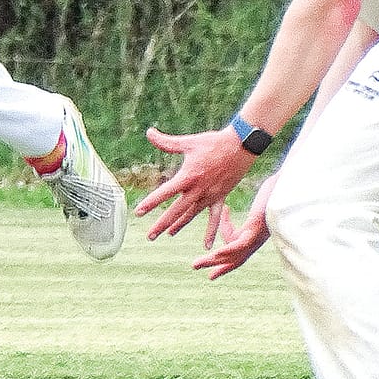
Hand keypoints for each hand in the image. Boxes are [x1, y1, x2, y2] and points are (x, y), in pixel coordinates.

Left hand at [133, 123, 257, 240]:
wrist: (240, 146)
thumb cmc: (213, 142)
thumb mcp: (188, 142)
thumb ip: (166, 141)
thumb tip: (148, 132)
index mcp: (188, 177)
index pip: (165, 192)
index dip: (151, 202)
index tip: (138, 212)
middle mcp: (198, 190)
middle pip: (176, 210)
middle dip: (162, 224)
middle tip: (150, 235)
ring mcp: (210, 196)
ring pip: (191, 215)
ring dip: (179, 225)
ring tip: (168, 234)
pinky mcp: (220, 197)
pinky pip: (214, 218)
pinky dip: (210, 232)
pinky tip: (207, 246)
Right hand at [191, 173, 276, 279]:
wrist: (289, 186)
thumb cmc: (275, 191)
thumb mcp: (251, 204)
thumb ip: (239, 211)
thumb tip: (225, 208)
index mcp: (254, 235)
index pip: (236, 252)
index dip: (224, 263)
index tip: (211, 274)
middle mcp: (256, 239)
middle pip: (234, 258)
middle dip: (215, 265)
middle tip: (194, 267)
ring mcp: (258, 235)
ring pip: (235, 254)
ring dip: (215, 260)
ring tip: (197, 263)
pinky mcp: (258, 228)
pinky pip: (241, 243)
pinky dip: (229, 250)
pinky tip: (216, 253)